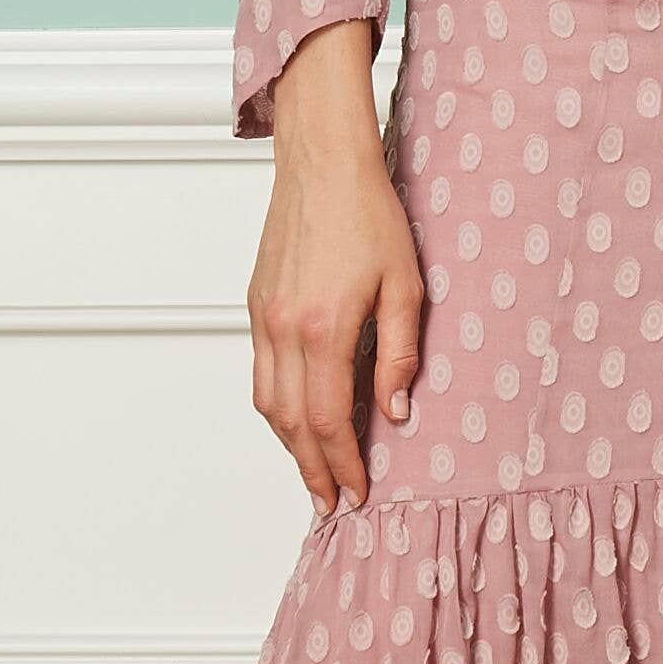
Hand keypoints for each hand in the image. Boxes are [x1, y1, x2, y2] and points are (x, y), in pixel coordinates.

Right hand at [248, 21, 423, 512]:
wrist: (323, 162)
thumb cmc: (370, 213)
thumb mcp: (406, 286)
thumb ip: (401, 355)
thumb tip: (395, 413)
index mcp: (325, 328)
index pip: (328, 419)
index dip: (343, 463)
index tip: (358, 491)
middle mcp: (284, 330)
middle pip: (291, 423)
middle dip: (311, 468)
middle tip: (331, 501)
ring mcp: (264, 318)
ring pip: (267, 403)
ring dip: (289, 445)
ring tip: (314, 472)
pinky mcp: (256, 305)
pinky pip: (260, 374)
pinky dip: (276, 408)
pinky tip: (297, 420)